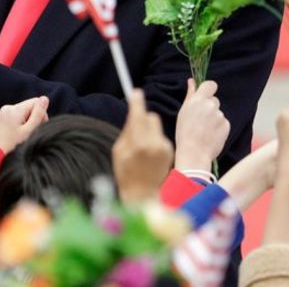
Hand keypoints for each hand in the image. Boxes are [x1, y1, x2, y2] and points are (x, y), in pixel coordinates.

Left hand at [0, 96, 48, 153]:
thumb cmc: (12, 145)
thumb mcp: (29, 131)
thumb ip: (38, 114)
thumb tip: (45, 98)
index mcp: (16, 109)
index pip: (36, 102)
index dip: (40, 114)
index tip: (38, 126)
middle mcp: (7, 107)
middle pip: (27, 107)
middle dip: (31, 118)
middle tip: (28, 133)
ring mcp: (0, 112)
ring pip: (19, 112)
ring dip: (23, 121)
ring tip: (19, 135)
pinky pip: (10, 116)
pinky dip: (14, 123)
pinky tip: (12, 134)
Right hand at [113, 89, 173, 203]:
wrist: (143, 194)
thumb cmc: (126, 173)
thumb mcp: (119, 151)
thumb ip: (127, 131)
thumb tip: (133, 114)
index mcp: (138, 143)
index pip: (139, 115)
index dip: (137, 102)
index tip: (136, 92)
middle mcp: (154, 144)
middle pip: (151, 117)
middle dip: (143, 117)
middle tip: (135, 124)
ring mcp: (164, 148)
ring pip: (156, 125)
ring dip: (149, 128)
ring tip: (142, 144)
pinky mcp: (170, 151)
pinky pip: (161, 136)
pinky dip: (155, 138)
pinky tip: (150, 152)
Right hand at [174, 79, 229, 171]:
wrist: (194, 153)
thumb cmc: (184, 133)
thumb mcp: (184, 111)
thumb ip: (190, 94)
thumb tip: (191, 81)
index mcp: (198, 100)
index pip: (210, 85)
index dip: (208, 89)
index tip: (205, 96)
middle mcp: (210, 105)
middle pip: (214, 100)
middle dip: (209, 107)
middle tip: (200, 119)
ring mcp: (220, 116)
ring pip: (218, 113)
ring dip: (213, 119)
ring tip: (204, 130)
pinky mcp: (227, 125)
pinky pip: (223, 123)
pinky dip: (219, 127)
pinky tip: (210, 135)